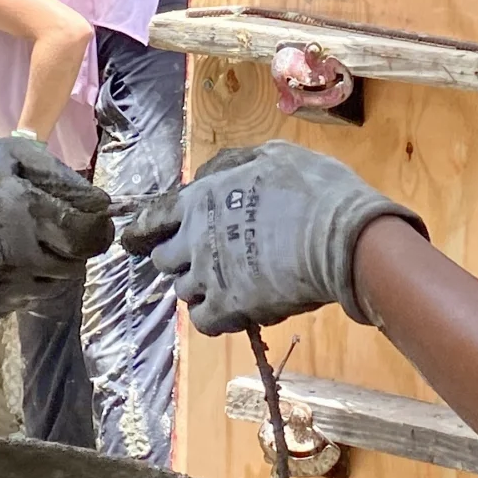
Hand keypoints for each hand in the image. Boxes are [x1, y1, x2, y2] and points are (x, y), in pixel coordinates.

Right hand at [0, 134, 114, 315]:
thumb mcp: (12, 154)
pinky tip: (0, 257)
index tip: (95, 219)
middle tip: (53, 226)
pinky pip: (23, 297)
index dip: (99, 228)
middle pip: (75, 263)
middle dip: (72, 245)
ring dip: (49, 264)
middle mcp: (16, 254)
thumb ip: (61, 176)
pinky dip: (22, 279)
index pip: (89, 236)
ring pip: (52, 284)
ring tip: (23, 240)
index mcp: (25, 211)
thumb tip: (102, 204)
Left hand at [118, 142, 422, 335]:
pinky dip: (213, 316)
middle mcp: (194, 239)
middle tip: (202, 257)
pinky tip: (232, 308)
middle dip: (177, 257)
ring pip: (182, 291)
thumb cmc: (314, 189)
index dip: (140, 230)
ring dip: (198, 287)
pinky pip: (202, 321)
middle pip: (162, 258)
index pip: (151, 218)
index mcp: (200, 199)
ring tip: (224, 283)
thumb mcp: (272, 156)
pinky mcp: (229, 309)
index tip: (134, 240)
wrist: (342, 240)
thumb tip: (209, 175)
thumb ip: (233, 165)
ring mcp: (208, 277)